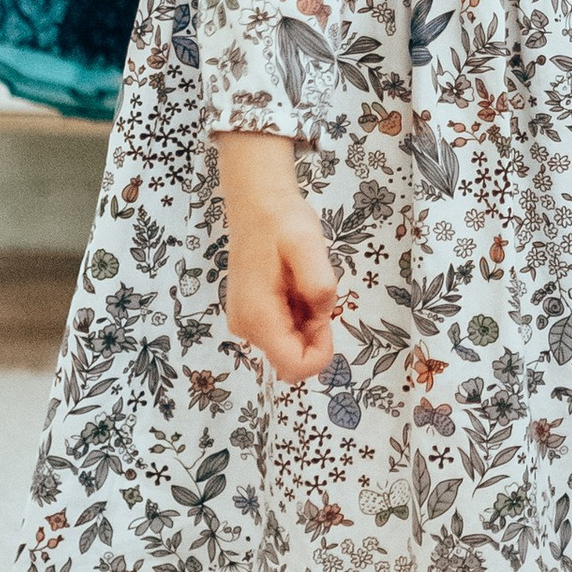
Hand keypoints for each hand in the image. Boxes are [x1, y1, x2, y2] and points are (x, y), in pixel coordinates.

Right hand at [218, 134, 338, 382]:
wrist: (257, 204)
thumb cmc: (282, 223)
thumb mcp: (309, 246)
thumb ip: (319, 284)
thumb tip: (321, 314)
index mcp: (258, 318)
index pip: (294, 367)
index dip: (321, 351)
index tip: (326, 316)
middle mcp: (247, 328)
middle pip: (292, 357)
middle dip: (314, 332)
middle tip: (314, 290)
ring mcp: (246, 323)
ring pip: (289, 343)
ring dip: (306, 321)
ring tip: (302, 282)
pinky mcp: (250, 315)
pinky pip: (283, 329)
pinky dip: (298, 313)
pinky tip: (294, 284)